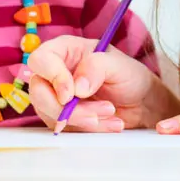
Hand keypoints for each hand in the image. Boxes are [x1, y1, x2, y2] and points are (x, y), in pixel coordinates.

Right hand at [27, 35, 158, 131]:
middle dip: (67, 108)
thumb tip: (77, 87)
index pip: (41, 60)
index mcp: (65, 50)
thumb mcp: (119, 65)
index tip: (71, 94)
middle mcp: (56, 73)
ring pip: (51, 114)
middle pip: (38, 92)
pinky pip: (65, 128)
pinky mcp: (62, 118)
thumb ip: (97, 67)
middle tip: (98, 111)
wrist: (141, 102)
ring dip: (82, 119)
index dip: (52, 77)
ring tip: (111, 113)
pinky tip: (110, 123)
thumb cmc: (128, 75)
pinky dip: (88, 129)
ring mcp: (56, 97)